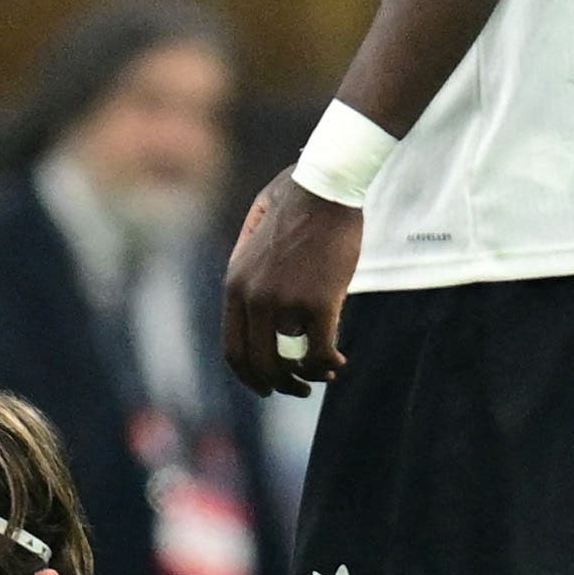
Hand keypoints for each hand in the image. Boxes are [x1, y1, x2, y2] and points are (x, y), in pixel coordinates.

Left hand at [222, 171, 361, 396]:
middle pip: (258, 363)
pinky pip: (319, 351)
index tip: (266, 385)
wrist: (326, 185)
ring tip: (324, 375)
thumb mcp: (254, 234)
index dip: (250, 375)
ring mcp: (283, 301)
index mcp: (234, 283)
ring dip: (307, 377)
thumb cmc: (296, 202)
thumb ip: (249, 270)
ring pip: (290, 362)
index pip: (233, 349)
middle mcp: (252, 298)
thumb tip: (253, 302)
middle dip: (278, 384)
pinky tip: (339, 363)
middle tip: (298, 389)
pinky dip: (328, 364)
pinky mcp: (318, 301)